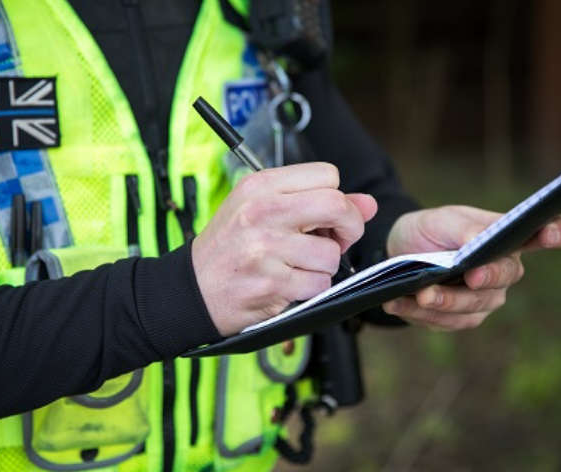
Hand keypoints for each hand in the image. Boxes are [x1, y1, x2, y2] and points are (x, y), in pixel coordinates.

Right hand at [193, 162, 377, 335]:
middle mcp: (262, 211)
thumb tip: (368, 203)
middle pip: (336, 206)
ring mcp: (266, 248)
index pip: (327, 175)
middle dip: (348, 228)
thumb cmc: (230, 247)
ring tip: (298, 266)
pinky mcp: (271, 283)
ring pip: (331, 254)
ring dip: (324, 267)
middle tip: (335, 240)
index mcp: (261, 186)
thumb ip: (317, 203)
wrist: (192, 289)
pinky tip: (288, 284)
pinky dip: (310, 289)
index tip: (327, 217)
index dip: (337, 197)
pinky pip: (318, 285)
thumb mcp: (264, 210)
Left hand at [383, 205, 560, 330]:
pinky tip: (397, 302)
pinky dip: (419, 313)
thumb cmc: (431, 230)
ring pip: (472, 307)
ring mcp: (482, 298)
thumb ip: (465, 229)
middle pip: (504, 278)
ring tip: (421, 294)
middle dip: (487, 278)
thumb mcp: (444, 219)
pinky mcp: (458, 318)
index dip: (553, 233)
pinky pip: (444, 322)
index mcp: (506, 239)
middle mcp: (502, 271)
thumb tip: (477, 242)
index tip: (555, 234)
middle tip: (470, 275)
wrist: (398, 251)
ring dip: (445, 302)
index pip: (540, 234)